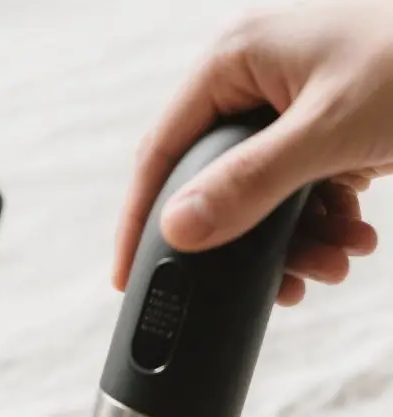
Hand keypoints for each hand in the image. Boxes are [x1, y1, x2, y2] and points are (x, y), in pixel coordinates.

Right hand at [114, 1, 392, 305]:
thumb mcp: (326, 134)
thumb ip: (247, 185)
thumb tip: (177, 230)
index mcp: (235, 60)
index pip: (163, 150)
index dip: (144, 218)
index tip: (130, 280)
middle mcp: (254, 80)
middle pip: (214, 183)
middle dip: (248, 244)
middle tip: (279, 286)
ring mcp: (290, 106)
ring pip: (262, 199)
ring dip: (297, 242)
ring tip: (339, 260)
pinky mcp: (324, 130)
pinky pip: (300, 194)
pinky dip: (324, 224)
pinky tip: (354, 237)